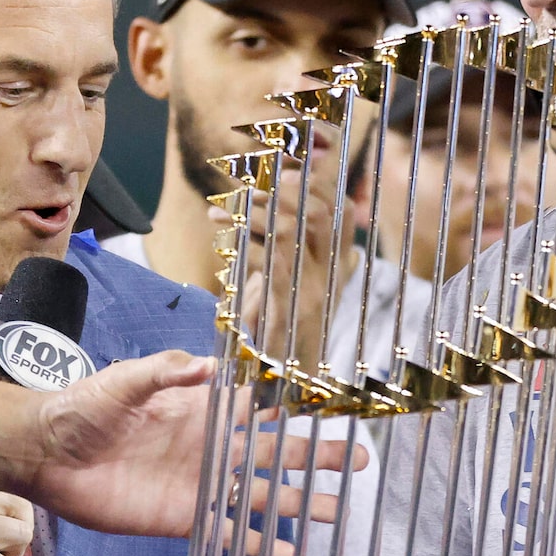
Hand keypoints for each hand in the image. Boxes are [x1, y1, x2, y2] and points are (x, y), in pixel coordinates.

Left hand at [25, 354, 361, 549]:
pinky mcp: (183, 518)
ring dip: (300, 502)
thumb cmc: (82, 408)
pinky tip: (289, 555)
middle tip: (360, 458)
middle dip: (318, 455)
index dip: (296, 406)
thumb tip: (207, 366)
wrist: (48, 454)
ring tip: (339, 510)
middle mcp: (211, 447)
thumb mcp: (124, 381)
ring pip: (263, 496)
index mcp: (202, 410)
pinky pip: (229, 534)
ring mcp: (201, 484)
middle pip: (277, 452)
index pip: (260, 406)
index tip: (335, 405)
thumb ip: (165, 374)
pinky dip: (259, 545)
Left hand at [214, 134, 355, 369]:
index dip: (311, 182)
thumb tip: (279, 199)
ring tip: (218, 213)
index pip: (338, 208)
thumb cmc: (277, 331)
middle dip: (277, 190)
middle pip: (318, 210)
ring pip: (291, 228)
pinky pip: (269, 259)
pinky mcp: (287, 308)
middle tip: (241, 187)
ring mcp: (312, 292)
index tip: (278, 170)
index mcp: (336, 266)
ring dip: (251, 211)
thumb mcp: (286, 284)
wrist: (282, 385)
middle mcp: (331, 276)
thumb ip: (287, 247)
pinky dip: (242, 240)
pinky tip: (220, 232)